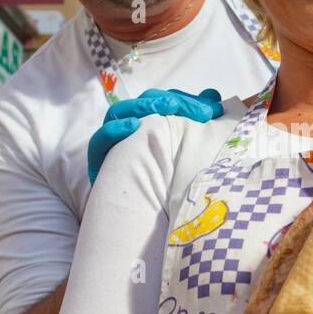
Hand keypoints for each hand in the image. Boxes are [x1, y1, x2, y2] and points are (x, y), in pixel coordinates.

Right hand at [87, 87, 222, 182]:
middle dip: (171, 102)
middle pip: (144, 103)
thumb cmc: (160, 183)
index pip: (164, 101)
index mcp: (148, 124)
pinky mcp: (99, 160)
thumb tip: (213, 96)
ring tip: (167, 108)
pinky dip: (113, 130)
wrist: (135, 217)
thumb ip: (194, 123)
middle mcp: (128, 128)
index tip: (211, 109)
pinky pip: (100, 141)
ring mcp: (112, 142)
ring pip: (119, 113)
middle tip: (197, 111)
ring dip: (143, 106)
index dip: (186, 100)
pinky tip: (132, 126)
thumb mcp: (181, 153)